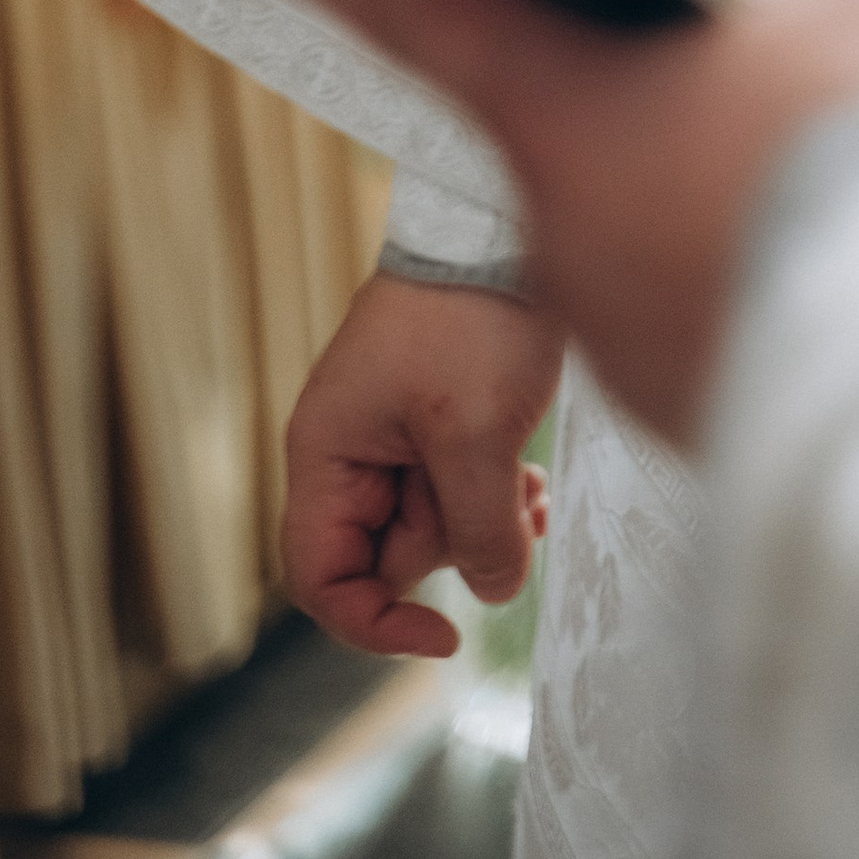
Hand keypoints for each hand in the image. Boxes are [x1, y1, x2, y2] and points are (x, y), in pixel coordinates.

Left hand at [197, 0, 858, 452]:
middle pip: (592, 118)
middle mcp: (568, 237)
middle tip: (794, 53)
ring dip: (752, 182)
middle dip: (672, 81)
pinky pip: (740, 300)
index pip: (417, 2)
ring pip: (678, 219)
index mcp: (566, 112)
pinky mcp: (719, 406)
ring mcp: (638, 342)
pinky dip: (797, 261)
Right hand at [283, 272, 560, 657]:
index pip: (322, 576)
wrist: (503, 223)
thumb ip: (480, 527)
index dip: (373, 623)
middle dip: (455, 549)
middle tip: (515, 517)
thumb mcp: (478, 434)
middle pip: (389, 552)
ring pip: (435, 522)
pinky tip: (536, 482)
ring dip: (487, 521)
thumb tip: (493, 593)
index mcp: (328, 453)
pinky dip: (498, 495)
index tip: (444, 635)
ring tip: (533, 491)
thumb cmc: (474, 317)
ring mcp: (397, 432)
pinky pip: (461, 486)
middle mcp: (352, 449)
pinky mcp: (443, 417)